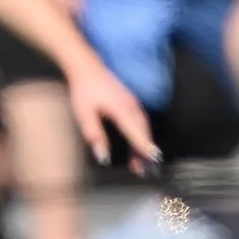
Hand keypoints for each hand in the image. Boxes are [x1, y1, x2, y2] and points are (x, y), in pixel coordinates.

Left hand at [63, 51, 160, 174]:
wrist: (88, 68)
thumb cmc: (85, 90)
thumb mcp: (84, 114)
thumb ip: (94, 135)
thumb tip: (103, 156)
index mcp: (121, 109)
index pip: (136, 132)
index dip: (145, 147)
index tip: (154, 159)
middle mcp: (131, 106)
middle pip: (143, 132)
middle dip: (146, 151)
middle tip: (146, 170)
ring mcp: (132, 103)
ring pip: (143, 127)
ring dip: (144, 144)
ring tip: (141, 163)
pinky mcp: (130, 103)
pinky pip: (140, 122)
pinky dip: (142, 135)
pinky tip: (138, 144)